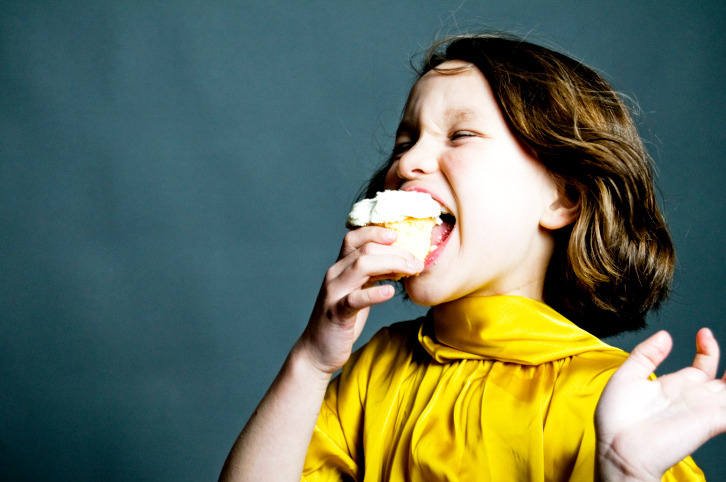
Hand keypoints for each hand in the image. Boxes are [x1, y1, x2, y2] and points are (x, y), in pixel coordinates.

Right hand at [294, 226, 422, 375]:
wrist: (317, 350)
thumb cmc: (342, 319)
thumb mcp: (357, 291)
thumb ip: (373, 274)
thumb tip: (401, 260)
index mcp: (340, 267)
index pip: (354, 237)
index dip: (376, 232)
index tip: (399, 236)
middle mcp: (335, 275)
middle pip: (366, 249)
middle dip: (396, 252)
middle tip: (417, 261)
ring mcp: (334, 293)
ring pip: (361, 266)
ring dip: (391, 264)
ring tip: (412, 270)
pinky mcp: (336, 314)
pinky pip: (355, 299)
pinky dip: (374, 293)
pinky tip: (390, 292)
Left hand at [595, 328, 725, 480]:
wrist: (618, 447)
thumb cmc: (617, 420)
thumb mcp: (627, 377)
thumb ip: (646, 355)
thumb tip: (665, 335)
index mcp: (675, 386)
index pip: (703, 365)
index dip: (708, 348)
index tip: (703, 332)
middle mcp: (693, 397)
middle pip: (725, 380)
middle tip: (719, 343)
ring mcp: (704, 410)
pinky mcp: (710, 422)